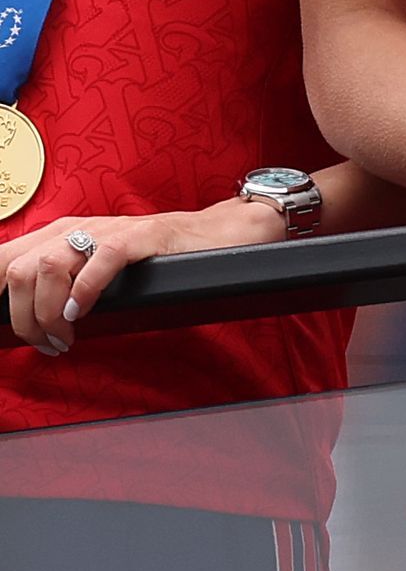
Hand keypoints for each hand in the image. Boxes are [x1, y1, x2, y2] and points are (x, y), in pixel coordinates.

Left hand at [3, 197, 275, 353]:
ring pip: (46, 267)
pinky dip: (83, 291)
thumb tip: (22, 318)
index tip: (5, 327)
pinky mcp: (142, 237)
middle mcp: (77, 228)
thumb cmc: (155, 255)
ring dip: (48, 314)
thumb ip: (57, 281)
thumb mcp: (93, 262)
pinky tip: (84, 312)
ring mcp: (108, 231)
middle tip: (47, 342)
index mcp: (59, 233)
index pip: (1, 261)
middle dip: (23, 318)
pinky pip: (99, 261)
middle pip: (16, 271)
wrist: (218, 233)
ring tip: (66, 337)